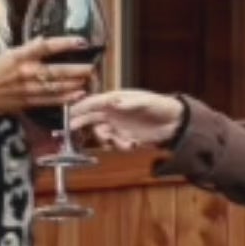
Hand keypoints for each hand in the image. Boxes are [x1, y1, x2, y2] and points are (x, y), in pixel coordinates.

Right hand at [0, 38, 94, 124]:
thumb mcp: (8, 53)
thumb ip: (28, 48)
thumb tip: (44, 39)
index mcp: (19, 56)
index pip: (45, 47)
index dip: (64, 43)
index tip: (81, 41)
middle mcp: (25, 72)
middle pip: (55, 71)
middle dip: (76, 69)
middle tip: (91, 67)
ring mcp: (27, 89)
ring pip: (55, 87)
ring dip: (74, 84)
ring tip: (88, 79)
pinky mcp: (28, 102)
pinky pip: (50, 100)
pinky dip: (65, 98)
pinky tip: (78, 94)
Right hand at [69, 88, 183, 155]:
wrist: (174, 122)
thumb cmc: (161, 105)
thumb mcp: (146, 101)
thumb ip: (130, 102)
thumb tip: (114, 101)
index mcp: (116, 99)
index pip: (93, 102)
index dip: (80, 108)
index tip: (70, 113)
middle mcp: (114, 112)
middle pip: (91, 118)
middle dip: (81, 123)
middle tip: (72, 130)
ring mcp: (118, 125)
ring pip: (102, 134)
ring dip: (107, 140)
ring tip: (123, 142)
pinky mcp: (125, 137)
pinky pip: (114, 143)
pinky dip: (119, 146)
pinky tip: (131, 144)